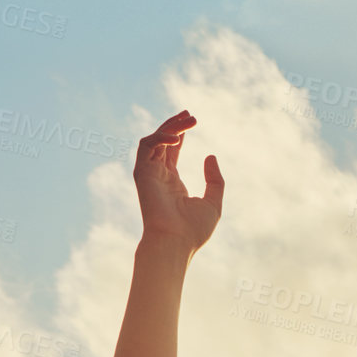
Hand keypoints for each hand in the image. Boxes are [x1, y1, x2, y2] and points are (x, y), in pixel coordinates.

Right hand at [133, 110, 223, 252]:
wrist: (175, 242)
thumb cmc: (193, 230)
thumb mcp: (213, 202)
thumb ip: (214, 180)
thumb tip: (211, 155)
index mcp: (172, 182)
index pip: (171, 151)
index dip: (179, 134)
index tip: (191, 120)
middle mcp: (158, 176)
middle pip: (163, 141)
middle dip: (175, 125)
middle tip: (190, 115)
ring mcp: (149, 173)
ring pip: (154, 139)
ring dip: (170, 127)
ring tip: (188, 120)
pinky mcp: (142, 172)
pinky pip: (147, 145)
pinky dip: (161, 137)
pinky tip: (177, 138)